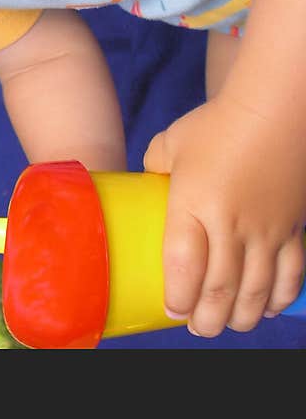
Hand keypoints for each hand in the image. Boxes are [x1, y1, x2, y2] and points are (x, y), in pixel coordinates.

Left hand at [143, 94, 305, 336]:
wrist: (275, 109)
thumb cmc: (215, 124)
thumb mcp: (169, 145)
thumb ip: (154, 171)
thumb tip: (146, 189)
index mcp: (192, 203)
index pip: (183, 266)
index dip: (177, 296)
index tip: (171, 310)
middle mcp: (230, 223)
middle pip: (220, 288)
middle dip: (207, 318)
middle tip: (197, 328)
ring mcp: (266, 229)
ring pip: (256, 289)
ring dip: (241, 316)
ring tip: (227, 325)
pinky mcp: (293, 227)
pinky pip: (290, 273)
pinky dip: (279, 297)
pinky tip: (266, 308)